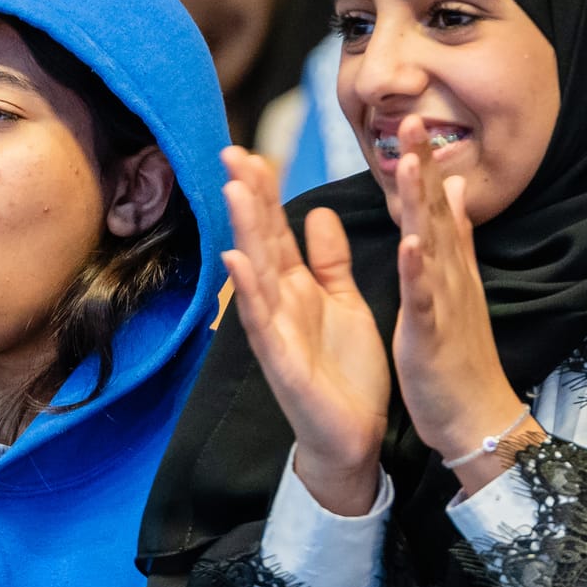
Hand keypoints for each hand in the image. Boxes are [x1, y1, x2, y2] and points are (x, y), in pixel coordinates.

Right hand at [222, 145, 389, 513]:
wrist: (354, 437)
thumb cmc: (347, 373)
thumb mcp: (344, 304)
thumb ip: (330, 262)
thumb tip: (319, 213)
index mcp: (299, 288)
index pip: (278, 230)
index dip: (267, 191)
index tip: (253, 149)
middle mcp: (280, 304)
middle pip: (260, 241)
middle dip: (248, 197)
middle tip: (231, 150)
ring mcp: (276, 332)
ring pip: (255, 273)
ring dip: (243, 231)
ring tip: (233, 189)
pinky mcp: (282, 362)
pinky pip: (261, 322)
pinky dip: (248, 291)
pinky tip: (237, 261)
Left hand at [387, 116, 531, 491]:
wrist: (478, 415)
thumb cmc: (462, 355)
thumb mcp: (457, 286)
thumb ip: (457, 236)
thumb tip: (458, 187)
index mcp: (448, 265)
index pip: (436, 204)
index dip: (423, 161)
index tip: (412, 117)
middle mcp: (449, 275)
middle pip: (435, 212)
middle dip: (422, 165)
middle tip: (411, 117)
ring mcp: (443, 302)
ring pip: (431, 245)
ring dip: (420, 204)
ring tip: (409, 163)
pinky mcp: (432, 334)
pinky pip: (425, 299)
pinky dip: (419, 271)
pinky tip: (412, 245)